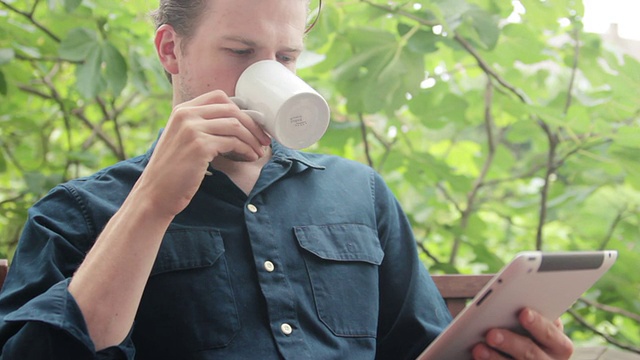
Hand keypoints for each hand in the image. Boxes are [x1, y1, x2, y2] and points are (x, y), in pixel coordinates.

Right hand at [133, 90, 270, 216]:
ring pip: (235, 125)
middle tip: (263, 140)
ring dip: (252, 139)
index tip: (252, 124)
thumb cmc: (173, 171)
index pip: (219, 97)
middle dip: (253, 125)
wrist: (155, 193)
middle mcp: (186, 115)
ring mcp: (192, 129)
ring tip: (259, 152)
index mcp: (182, 110)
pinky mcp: (200, 146)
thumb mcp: (183, 139)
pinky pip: (233, 142)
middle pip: (231, 109)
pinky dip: (246, 150)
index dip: (241, 110)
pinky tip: (249, 157)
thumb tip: (236, 125)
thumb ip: (201, 127)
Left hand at [471, 308, 573, 359]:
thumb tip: (509, 302)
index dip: (538, 324)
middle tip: (491, 334)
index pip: (551, 334)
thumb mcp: (530, 325)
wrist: (516, 353)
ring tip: (478, 349)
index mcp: (558, 345)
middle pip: (531, 353)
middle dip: (511, 342)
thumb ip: (526, 314)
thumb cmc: (522, 332)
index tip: (523, 313)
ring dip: (495, 358)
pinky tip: (476, 358)